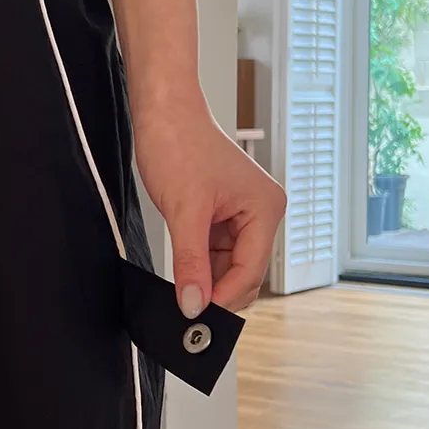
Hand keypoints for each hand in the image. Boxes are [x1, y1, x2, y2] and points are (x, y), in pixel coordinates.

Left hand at [134, 99, 285, 316]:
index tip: (196, 317)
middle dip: (217, 291)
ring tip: (180, 292)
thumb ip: (190, 262)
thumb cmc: (179, 144)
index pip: (251, 269)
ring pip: (228, 266)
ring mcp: (242, 215)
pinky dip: (199, 265)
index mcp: (266, 209)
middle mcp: (262, 213)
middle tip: (187, 311)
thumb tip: (194, 304)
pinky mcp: (222, 215)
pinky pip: (214, 252)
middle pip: (244, 272)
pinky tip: (182, 273)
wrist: (162, 112)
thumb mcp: (184, 211)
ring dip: (205, 279)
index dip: (223, 296)